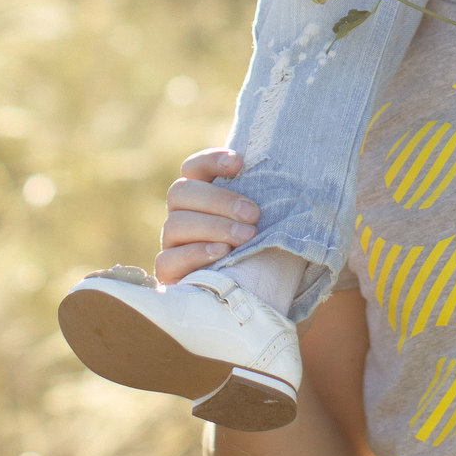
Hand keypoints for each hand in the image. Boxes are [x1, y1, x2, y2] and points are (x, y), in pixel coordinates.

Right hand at [156, 149, 261, 284]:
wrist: (255, 295)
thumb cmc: (263, 249)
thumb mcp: (267, 221)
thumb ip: (265, 199)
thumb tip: (287, 177)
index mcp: (202, 195)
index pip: (194, 167)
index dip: (212, 160)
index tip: (239, 164)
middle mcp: (181, 215)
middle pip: (181, 192)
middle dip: (220, 200)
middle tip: (253, 214)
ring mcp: (171, 244)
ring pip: (175, 224)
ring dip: (214, 227)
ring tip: (247, 236)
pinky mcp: (168, 273)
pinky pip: (168, 259)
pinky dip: (196, 253)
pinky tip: (222, 253)